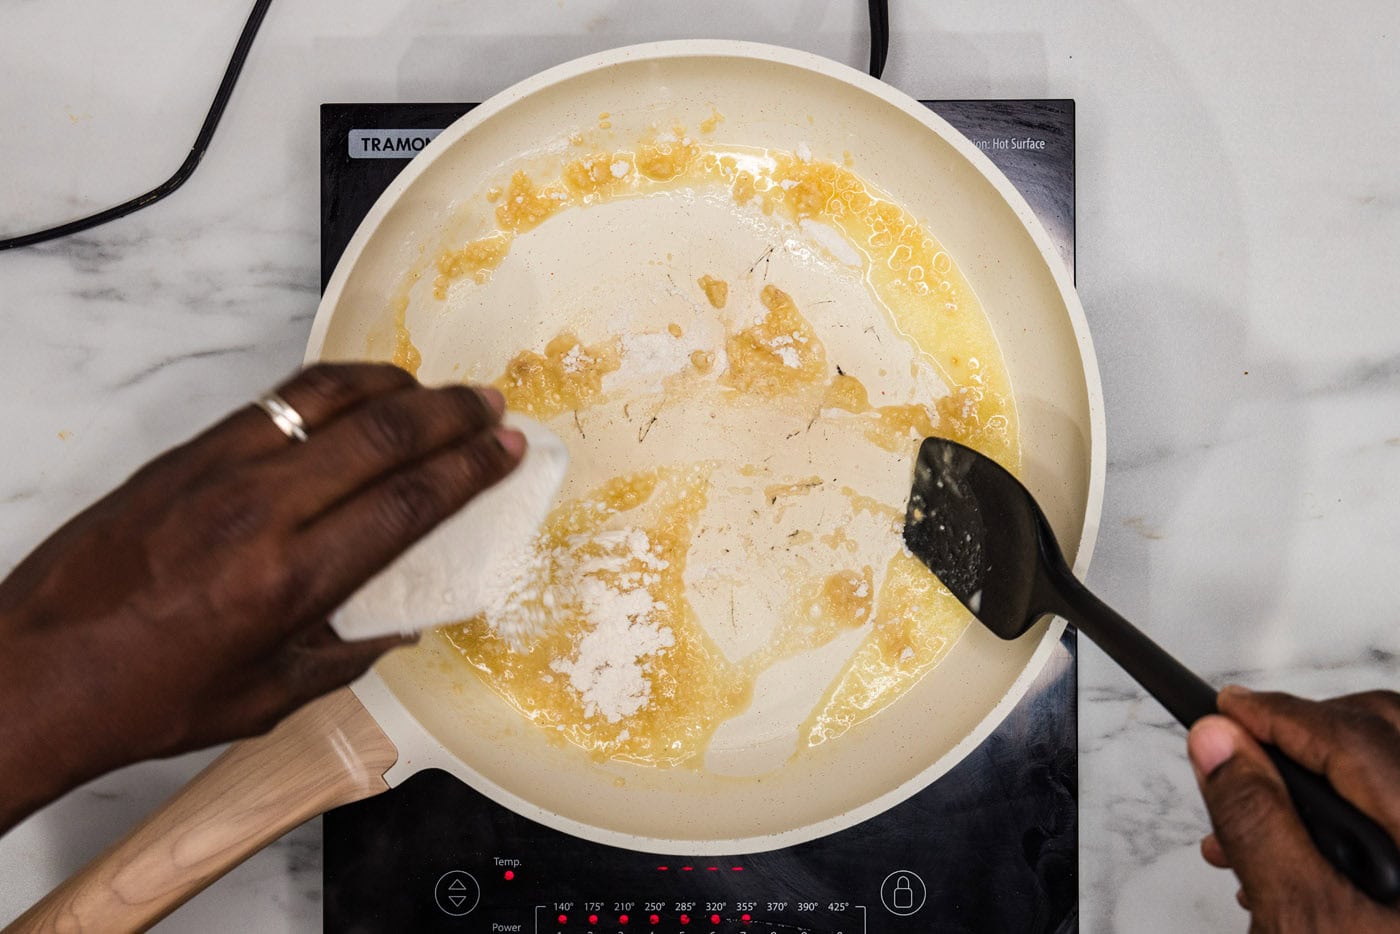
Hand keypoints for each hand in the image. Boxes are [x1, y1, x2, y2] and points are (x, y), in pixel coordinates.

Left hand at [0, 364, 523, 833]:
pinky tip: (358, 394)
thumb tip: (402, 619)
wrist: (30, 671)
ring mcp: (217, 471)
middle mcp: (259, 513)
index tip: (506, 449)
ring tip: (434, 391)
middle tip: (490, 405)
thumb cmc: (146, 699)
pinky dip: (333, 387)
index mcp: (288, 583)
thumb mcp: (264, 700)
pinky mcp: (185, 454)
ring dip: (396, 386)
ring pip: (328, 398)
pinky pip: (276, 400)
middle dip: (451, 414)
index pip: (406, 505)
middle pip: (382, 436)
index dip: (469, 470)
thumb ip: (346, 654)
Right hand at [1188, 686, 1399, 931]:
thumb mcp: (1302, 921)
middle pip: (1383, 737)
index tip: (1223, 711)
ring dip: (1324, 780)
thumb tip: (1217, 743)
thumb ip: (1256, 821)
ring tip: (1256, 834)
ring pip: (1393, 773)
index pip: (1351, 738)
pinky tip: (1307, 862)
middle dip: (1302, 741)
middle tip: (1237, 761)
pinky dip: (1358, 814)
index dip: (1276, 714)